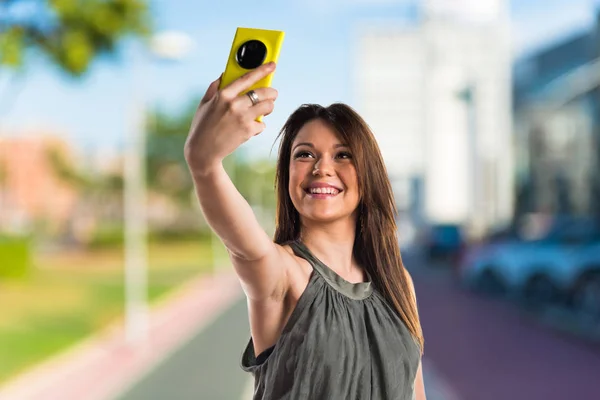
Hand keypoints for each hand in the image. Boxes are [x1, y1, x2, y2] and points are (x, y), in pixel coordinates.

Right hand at [184, 62, 277, 176]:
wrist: (203, 151)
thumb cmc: (202, 127)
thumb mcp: (204, 104)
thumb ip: (214, 87)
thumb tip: (224, 74)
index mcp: (223, 94)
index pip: (247, 77)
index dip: (262, 69)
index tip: (272, 65)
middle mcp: (234, 104)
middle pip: (264, 92)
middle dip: (271, 93)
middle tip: (272, 95)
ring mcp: (242, 118)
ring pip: (268, 106)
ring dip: (269, 108)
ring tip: (263, 110)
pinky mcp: (248, 131)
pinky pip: (262, 124)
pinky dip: (259, 126)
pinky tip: (250, 128)